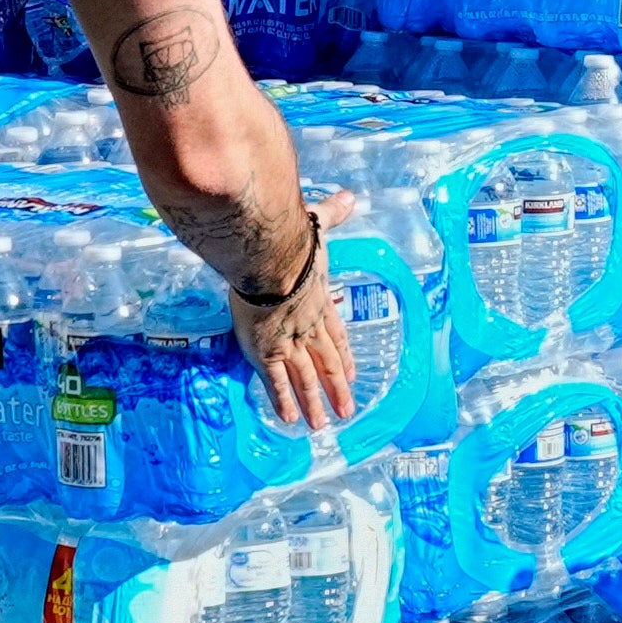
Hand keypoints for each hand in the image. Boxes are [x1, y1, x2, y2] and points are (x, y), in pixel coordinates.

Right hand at [228, 202, 357, 432]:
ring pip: (305, 379)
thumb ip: (332, 214)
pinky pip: (276, 382)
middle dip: (337, 388)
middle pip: (326, 362)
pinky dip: (284, 401)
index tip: (353, 372)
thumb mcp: (316, 226)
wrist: (270, 259)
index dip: (344, 354)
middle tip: (348, 411)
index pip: (336, 333)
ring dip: (315, 403)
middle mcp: (308, 326)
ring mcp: (290, 342)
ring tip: (322, 426)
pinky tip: (291, 420)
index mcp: (319, 300)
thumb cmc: (292, 242)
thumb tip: (349, 196)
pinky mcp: (268, 352)